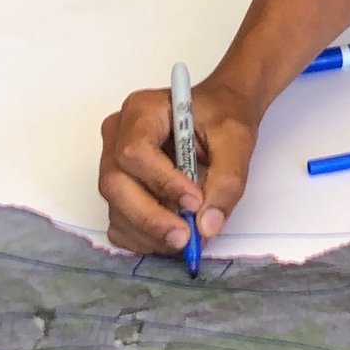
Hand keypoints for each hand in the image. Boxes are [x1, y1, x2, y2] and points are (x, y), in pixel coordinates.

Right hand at [97, 76, 261, 255]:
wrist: (218, 115)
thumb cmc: (222, 115)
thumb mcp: (236, 139)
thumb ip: (227, 180)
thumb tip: (208, 226)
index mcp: (142, 110)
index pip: (136, 151)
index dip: (163, 182)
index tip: (195, 201)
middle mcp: (118, 136)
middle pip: (116, 184)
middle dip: (151, 218)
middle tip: (187, 237)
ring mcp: (113, 164)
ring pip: (115, 208)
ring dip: (150, 233)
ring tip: (187, 238)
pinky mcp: (118, 191)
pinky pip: (119, 224)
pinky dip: (144, 238)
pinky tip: (170, 237)